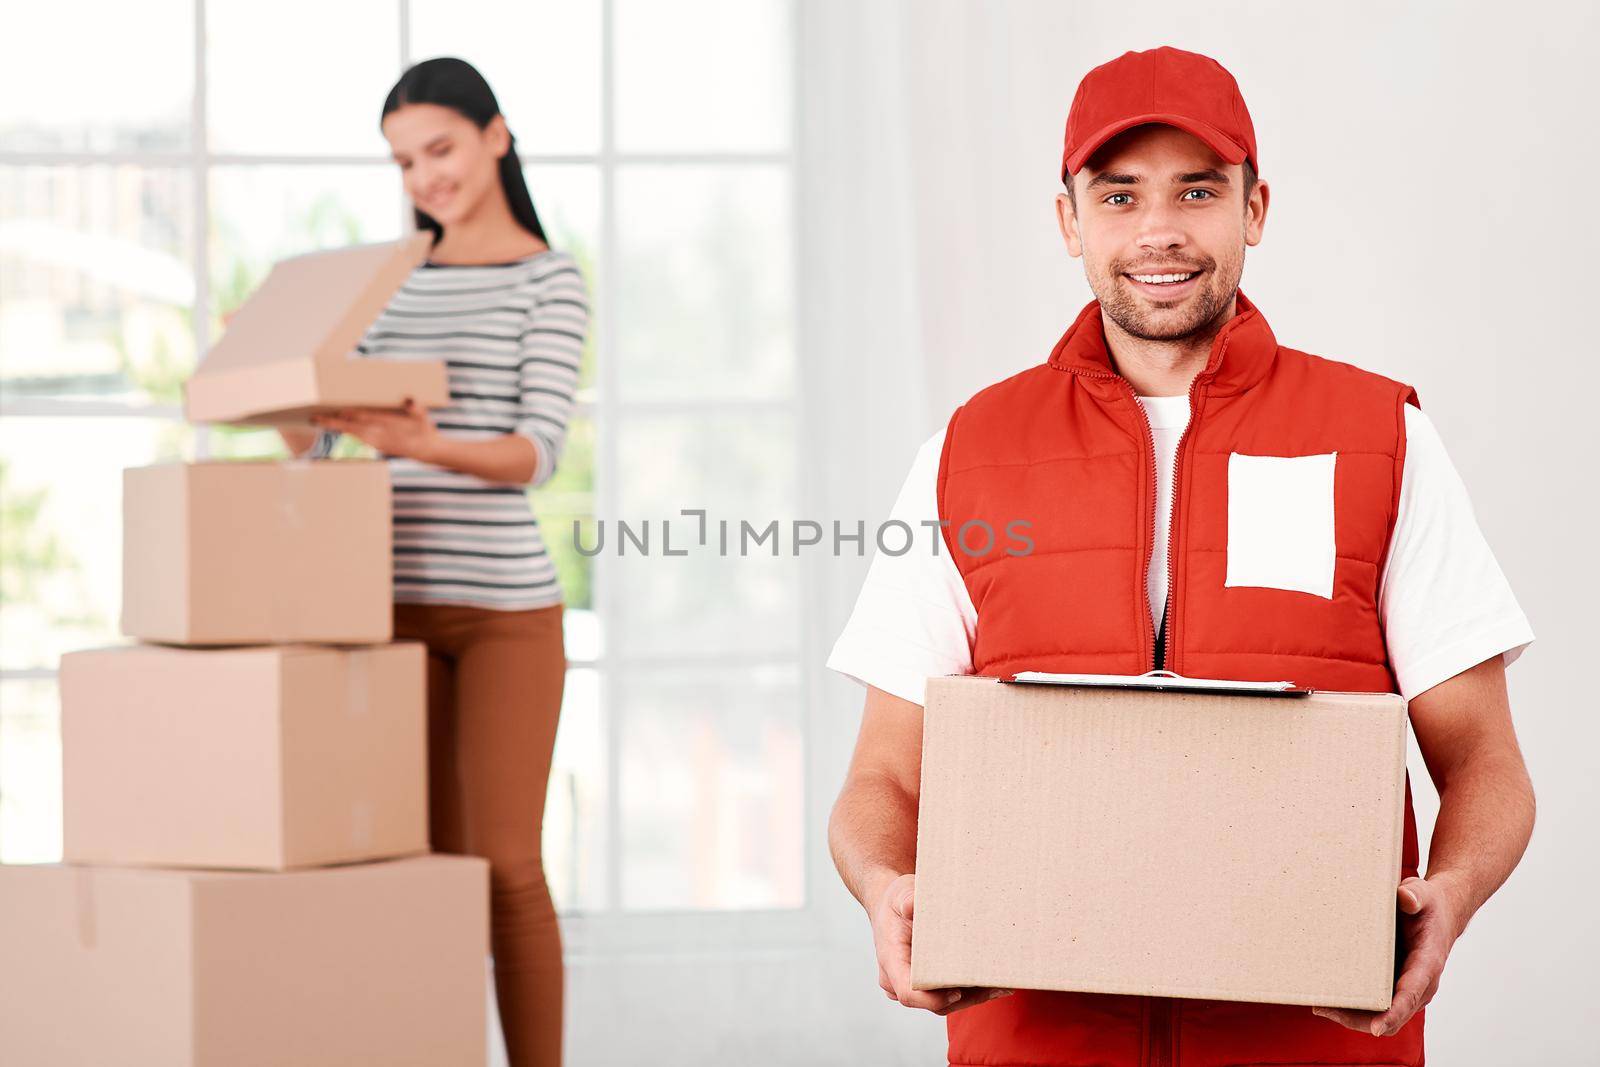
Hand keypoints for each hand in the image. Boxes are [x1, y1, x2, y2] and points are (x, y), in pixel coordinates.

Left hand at [312, 397, 438, 460]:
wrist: (425, 450)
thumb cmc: (424, 430)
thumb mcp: (423, 417)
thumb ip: (416, 408)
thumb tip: (411, 400)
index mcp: (386, 427)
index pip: (361, 420)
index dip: (346, 416)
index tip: (333, 411)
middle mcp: (377, 436)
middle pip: (349, 429)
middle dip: (332, 423)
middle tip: (314, 417)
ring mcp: (375, 443)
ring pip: (350, 434)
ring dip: (335, 428)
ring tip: (320, 420)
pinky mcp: (374, 446)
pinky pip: (355, 438)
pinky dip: (344, 432)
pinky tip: (337, 427)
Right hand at [869, 872, 1013, 1014]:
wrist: (891, 907)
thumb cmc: (895, 902)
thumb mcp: (899, 894)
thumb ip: (906, 900)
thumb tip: (912, 906)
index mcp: (891, 960)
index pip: (908, 991)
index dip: (933, 998)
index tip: (957, 993)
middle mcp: (897, 979)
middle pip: (931, 1002)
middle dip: (965, 998)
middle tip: (994, 987)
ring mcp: (911, 984)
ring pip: (942, 1003)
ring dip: (972, 998)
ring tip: (1001, 986)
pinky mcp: (925, 984)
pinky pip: (946, 995)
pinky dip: (969, 992)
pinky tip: (993, 985)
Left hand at [1311, 874, 1464, 1036]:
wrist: (1439, 913)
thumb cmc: (1429, 905)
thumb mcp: (1423, 894)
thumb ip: (1415, 896)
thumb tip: (1404, 898)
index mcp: (1427, 964)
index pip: (1411, 994)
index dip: (1394, 1013)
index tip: (1377, 1028)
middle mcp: (1420, 984)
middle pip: (1392, 1015)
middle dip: (1361, 1020)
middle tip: (1325, 1010)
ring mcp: (1407, 988)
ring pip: (1382, 1016)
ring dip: (1353, 1017)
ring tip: (1320, 1007)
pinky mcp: (1395, 985)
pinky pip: (1377, 1005)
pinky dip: (1355, 1008)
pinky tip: (1329, 1000)